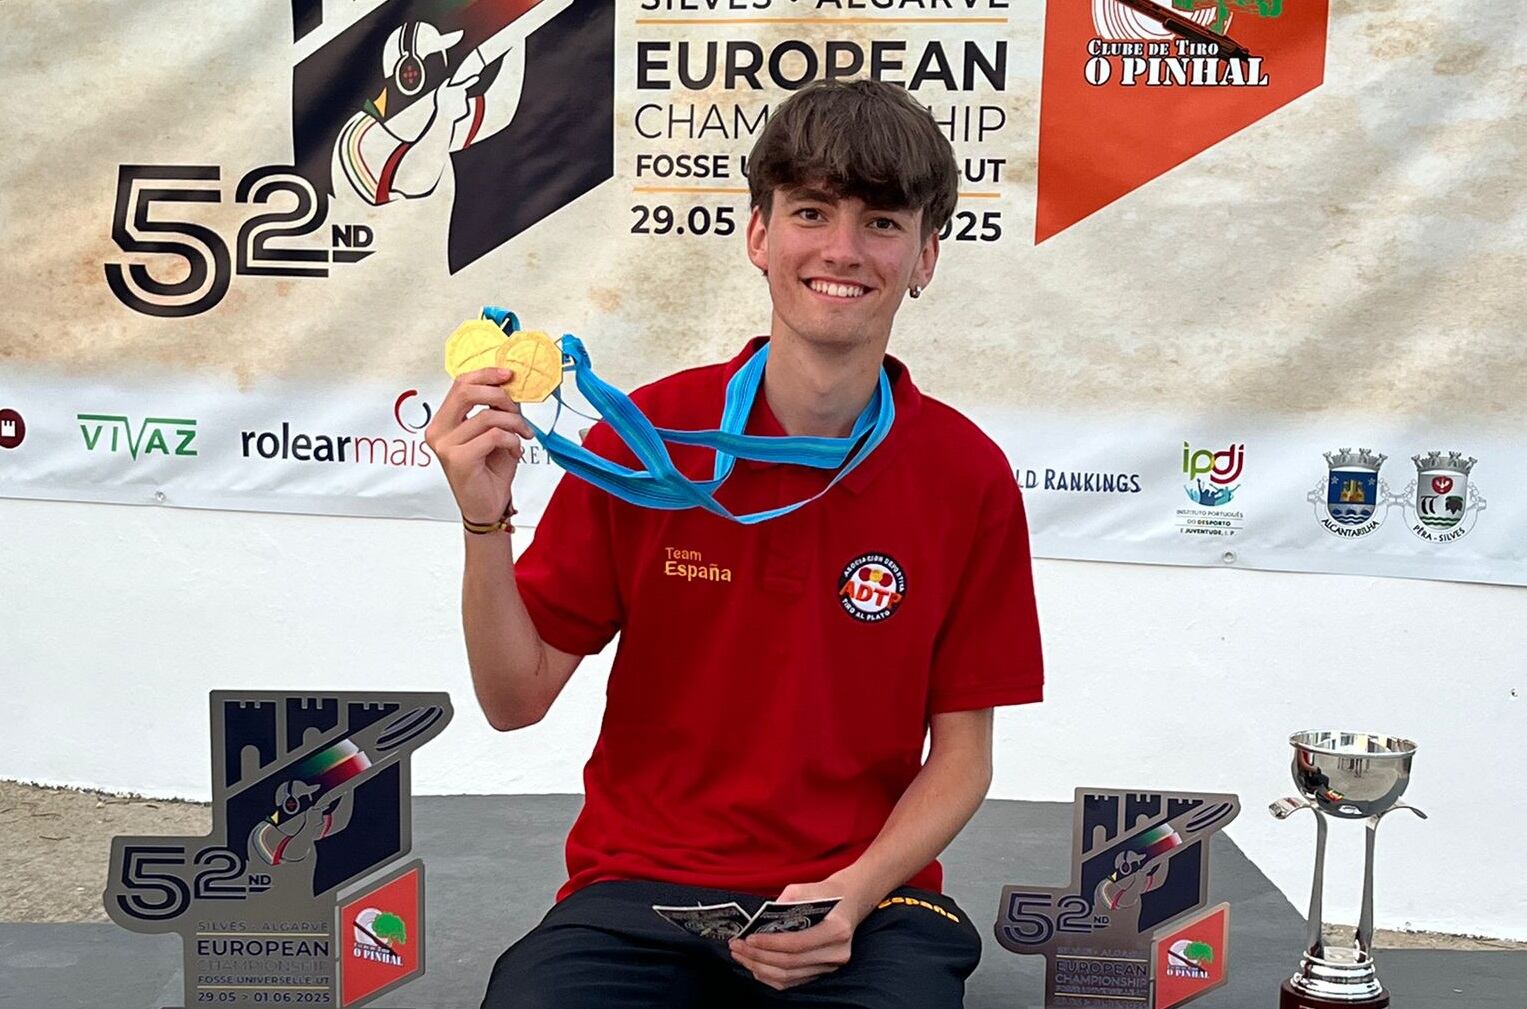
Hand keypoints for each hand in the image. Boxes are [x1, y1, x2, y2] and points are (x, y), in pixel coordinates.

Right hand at [425, 367, 534, 524]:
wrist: (488, 506)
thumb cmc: (490, 470)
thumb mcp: (495, 432)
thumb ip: (496, 409)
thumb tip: (510, 384)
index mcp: (443, 421)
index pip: (460, 384)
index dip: (486, 375)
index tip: (509, 375)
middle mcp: (438, 431)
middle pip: (466, 392)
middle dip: (500, 395)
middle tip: (517, 409)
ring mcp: (445, 445)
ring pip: (487, 416)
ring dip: (514, 423)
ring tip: (523, 435)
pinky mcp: (458, 459)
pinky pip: (494, 436)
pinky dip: (512, 440)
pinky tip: (515, 452)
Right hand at [432, 72, 478, 124]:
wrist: (445, 116)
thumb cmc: (441, 103)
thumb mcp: (440, 91)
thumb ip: (444, 83)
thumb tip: (448, 79)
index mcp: (459, 89)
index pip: (467, 83)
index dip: (473, 80)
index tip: (478, 77)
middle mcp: (465, 95)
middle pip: (463, 93)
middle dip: (458, 95)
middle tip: (450, 100)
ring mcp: (467, 103)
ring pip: (462, 102)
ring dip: (457, 103)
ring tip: (451, 106)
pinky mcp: (468, 110)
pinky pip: (463, 109)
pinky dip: (459, 110)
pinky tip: (454, 111)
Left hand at [729, 877, 867, 990]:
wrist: (849, 903)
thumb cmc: (826, 894)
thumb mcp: (806, 888)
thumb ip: (785, 901)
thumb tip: (759, 921)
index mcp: (837, 930)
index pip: (797, 943)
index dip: (770, 944)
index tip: (748, 938)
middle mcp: (836, 953)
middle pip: (790, 963)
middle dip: (758, 956)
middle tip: (736, 947)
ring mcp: (830, 967)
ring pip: (789, 976)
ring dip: (760, 968)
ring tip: (741, 956)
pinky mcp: (822, 973)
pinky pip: (792, 982)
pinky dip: (770, 977)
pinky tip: (755, 966)